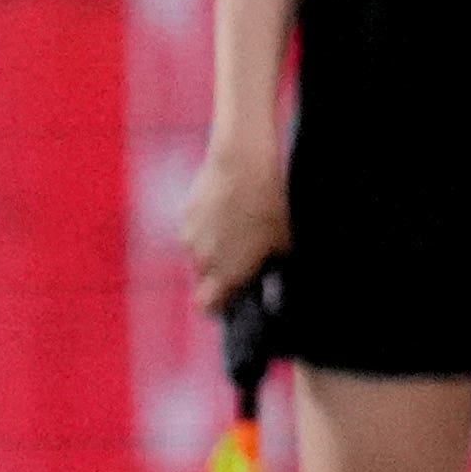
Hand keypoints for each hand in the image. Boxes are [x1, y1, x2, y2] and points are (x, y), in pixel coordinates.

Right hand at [180, 137, 288, 314]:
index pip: (207, 307)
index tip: (232, 300)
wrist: (242, 164)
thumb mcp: (284, 242)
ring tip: (239, 229)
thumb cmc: (269, 205)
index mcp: (225, 274)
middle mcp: (201, 259)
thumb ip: (272, 264)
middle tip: (244, 260)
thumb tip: (274, 271)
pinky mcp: (186, 212)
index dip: (219, 307)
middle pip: (205, 279)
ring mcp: (190, 235)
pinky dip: (208, 227)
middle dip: (220, 274)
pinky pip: (195, 230)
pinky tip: (229, 211)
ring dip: (214, 249)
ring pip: (198, 253)